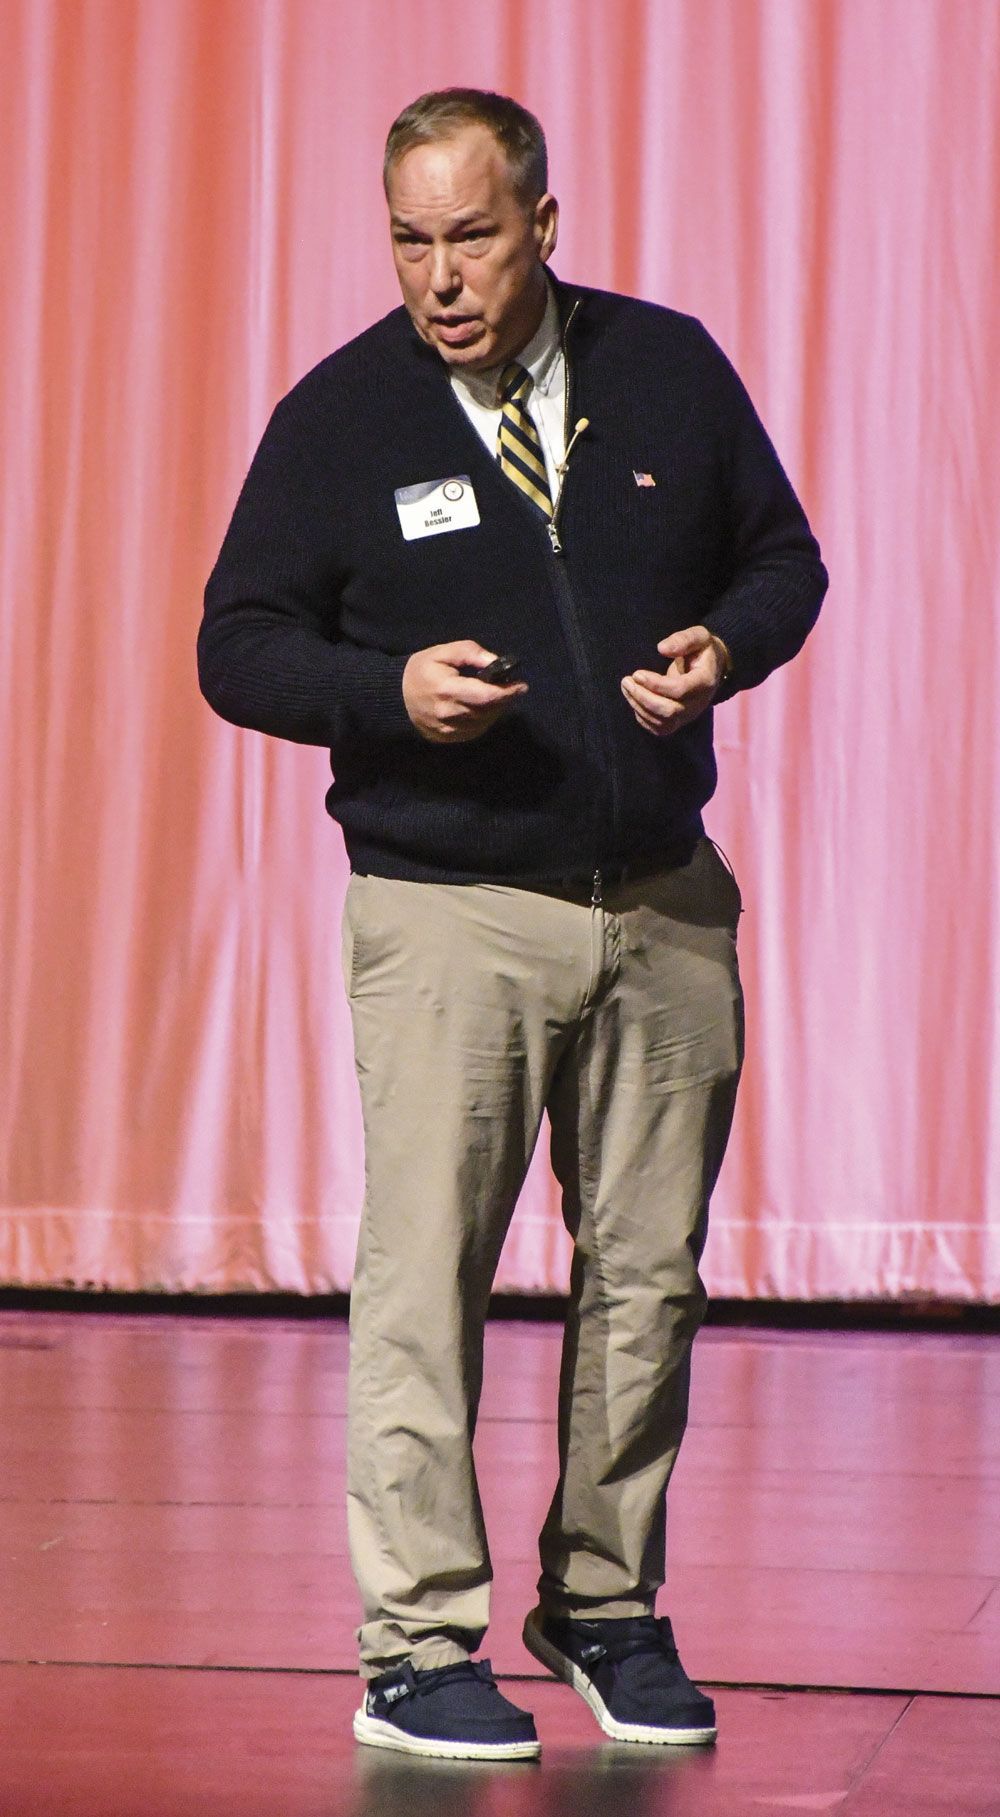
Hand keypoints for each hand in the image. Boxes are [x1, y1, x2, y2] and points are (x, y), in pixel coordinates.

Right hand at [403, 640, 527, 743]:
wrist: (395, 696)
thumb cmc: (421, 670)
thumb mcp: (443, 652)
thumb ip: (471, 653)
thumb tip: (497, 662)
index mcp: (447, 690)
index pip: (486, 696)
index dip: (507, 692)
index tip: (522, 686)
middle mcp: (448, 714)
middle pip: (488, 711)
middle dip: (504, 700)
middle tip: (512, 688)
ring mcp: (447, 730)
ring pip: (484, 723)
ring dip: (495, 711)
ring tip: (497, 696)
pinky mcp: (446, 738)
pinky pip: (474, 731)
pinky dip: (484, 720)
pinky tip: (483, 709)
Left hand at [621, 626, 728, 737]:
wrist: (711, 668)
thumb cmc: (702, 650)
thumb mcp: (698, 636)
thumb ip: (683, 640)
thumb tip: (661, 648)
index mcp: (705, 681)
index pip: (679, 690)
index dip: (656, 684)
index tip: (637, 673)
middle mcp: (698, 703)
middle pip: (668, 711)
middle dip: (643, 697)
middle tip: (626, 681)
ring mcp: (688, 715)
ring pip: (661, 722)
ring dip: (638, 705)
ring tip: (626, 686)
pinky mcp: (678, 722)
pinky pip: (658, 729)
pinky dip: (642, 717)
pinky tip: (634, 699)